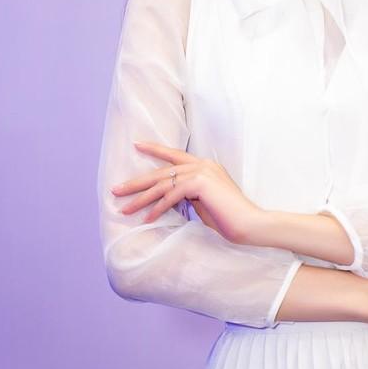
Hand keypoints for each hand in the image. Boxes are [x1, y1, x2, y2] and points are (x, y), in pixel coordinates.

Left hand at [110, 141, 262, 243]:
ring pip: (163, 184)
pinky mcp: (200, 184)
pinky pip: (171, 196)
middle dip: (137, 182)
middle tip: (116, 189)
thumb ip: (188, 196)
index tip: (137, 145)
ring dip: (141, 198)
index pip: (175, 155)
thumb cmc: (230, 219)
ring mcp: (202, 172)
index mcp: (206, 166)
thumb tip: (168, 198)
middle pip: (162, 171)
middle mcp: (203, 165)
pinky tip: (147, 218)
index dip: (155, 149)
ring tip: (124, 208)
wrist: (250, 224)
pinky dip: (157, 208)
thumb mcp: (204, 203)